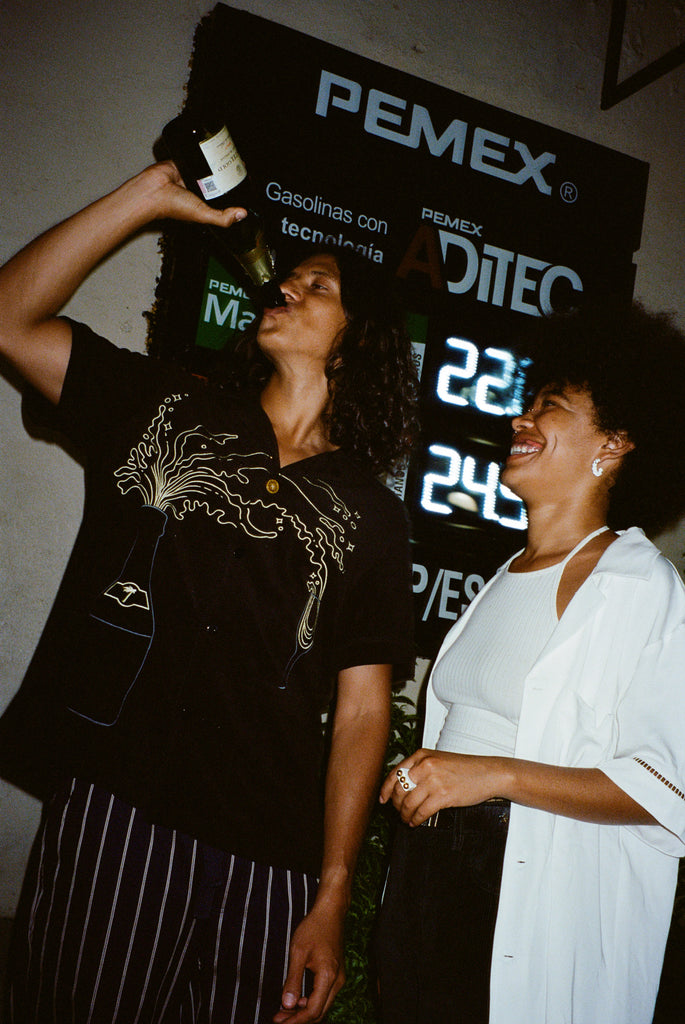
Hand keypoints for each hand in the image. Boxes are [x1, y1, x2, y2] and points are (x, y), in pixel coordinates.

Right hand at [139, 160, 247, 228]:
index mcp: (203, 203)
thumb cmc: (172, 206)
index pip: (223, 195)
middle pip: (218, 179)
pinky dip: (202, 152)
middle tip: (238, 164)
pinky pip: (196, 156)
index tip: (243, 180)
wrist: (153, 190)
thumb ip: (223, 217)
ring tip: (227, 153)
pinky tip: (212, 148)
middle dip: (227, 173)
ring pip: (208, 166)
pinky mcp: (183, 162)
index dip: (234, 189)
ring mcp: (191, 175)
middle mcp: (198, 190)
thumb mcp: (203, 215)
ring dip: (216, 161)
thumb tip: (243, 214)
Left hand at [273, 903, 344, 1022]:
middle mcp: (337, 981)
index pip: (312, 1011)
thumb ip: (293, 980)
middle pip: (319, 1012)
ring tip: (284, 1011)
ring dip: (304, 1012)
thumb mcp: (298, 952)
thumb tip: (287, 1004)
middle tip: (278, 1018)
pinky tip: (297, 999)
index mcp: (328, 977)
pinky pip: (325, 995)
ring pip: (323, 1005)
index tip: (278, 1021)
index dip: (295, 1020)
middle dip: (298, 1019)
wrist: (330, 912)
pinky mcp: (336, 974)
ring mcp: (339, 978)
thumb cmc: (314, 928)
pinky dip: (311, 1002)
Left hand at [379, 748, 505, 826]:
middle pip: (399, 790)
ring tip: (407, 819)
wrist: (488, 773)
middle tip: (399, 812)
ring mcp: (434, 780)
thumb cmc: (465, 768)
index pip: (395, 773)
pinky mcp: (443, 795)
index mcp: (422, 755)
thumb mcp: (439, 760)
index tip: (383, 799)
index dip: (386, 789)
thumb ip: (420, 768)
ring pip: (408, 803)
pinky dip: (416, 820)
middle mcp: (425, 765)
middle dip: (396, 805)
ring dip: (405, 814)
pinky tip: (416, 822)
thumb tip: (402, 786)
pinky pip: (421, 812)